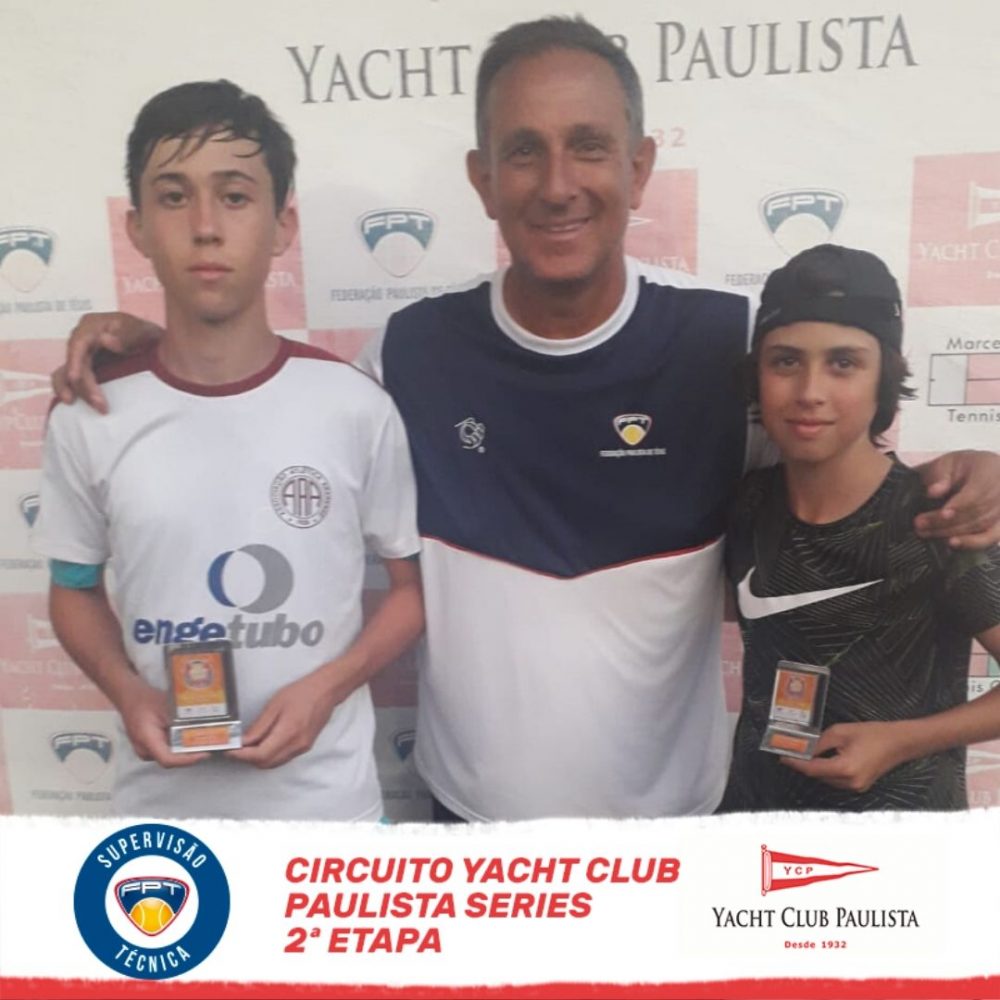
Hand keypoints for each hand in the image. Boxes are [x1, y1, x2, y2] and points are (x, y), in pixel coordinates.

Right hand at [51, 312, 160, 413]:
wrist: (156, 347)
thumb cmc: (148, 336)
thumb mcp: (143, 331)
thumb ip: (127, 335)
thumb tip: (104, 339)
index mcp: (93, 325)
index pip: (78, 342)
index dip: (74, 361)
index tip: (75, 378)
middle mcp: (83, 338)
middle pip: (75, 362)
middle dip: (84, 385)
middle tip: (100, 404)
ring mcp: (83, 354)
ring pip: (67, 372)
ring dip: (70, 389)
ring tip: (71, 403)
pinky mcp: (85, 368)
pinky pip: (72, 379)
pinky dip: (71, 390)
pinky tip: (72, 403)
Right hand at [117, 677, 208, 768]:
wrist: (130, 698)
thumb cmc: (146, 700)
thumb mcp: (166, 706)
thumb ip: (180, 719)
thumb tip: (200, 725)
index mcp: (147, 740)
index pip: (168, 759)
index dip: (187, 760)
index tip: (204, 754)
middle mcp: (145, 750)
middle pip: (171, 760)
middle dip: (191, 755)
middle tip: (210, 746)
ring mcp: (146, 751)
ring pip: (170, 756)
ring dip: (186, 751)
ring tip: (204, 742)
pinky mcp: (149, 747)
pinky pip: (166, 751)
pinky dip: (179, 746)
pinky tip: (191, 738)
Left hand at [228, 668, 342, 768]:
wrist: (326, 691)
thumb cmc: (303, 692)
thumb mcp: (275, 705)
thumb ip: (259, 726)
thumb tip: (244, 741)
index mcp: (288, 733)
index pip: (260, 755)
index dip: (242, 756)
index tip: (229, 751)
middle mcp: (296, 745)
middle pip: (265, 763)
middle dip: (247, 759)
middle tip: (235, 748)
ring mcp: (302, 748)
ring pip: (274, 763)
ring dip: (258, 758)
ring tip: (247, 746)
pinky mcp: (304, 747)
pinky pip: (282, 758)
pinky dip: (270, 755)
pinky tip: (263, 744)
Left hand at [781, 721, 911, 793]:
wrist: (900, 743)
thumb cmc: (874, 734)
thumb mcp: (841, 732)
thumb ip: (820, 743)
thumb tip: (804, 748)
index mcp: (845, 769)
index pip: (812, 769)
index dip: (795, 763)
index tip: (782, 756)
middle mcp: (850, 783)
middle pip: (818, 776)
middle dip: (804, 764)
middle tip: (792, 751)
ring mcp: (856, 787)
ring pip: (826, 779)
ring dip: (816, 768)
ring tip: (806, 753)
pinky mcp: (860, 786)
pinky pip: (836, 780)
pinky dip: (827, 770)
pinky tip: (824, 758)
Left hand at [914, 450, 999, 548]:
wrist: (982, 472)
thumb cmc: (962, 467)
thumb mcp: (947, 462)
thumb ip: (940, 475)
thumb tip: (933, 492)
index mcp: (989, 470)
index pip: (977, 491)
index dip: (960, 505)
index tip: (942, 513)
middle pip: (976, 511)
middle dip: (946, 522)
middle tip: (919, 525)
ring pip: (981, 525)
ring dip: (952, 532)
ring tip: (925, 533)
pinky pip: (990, 537)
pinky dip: (972, 543)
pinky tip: (952, 544)